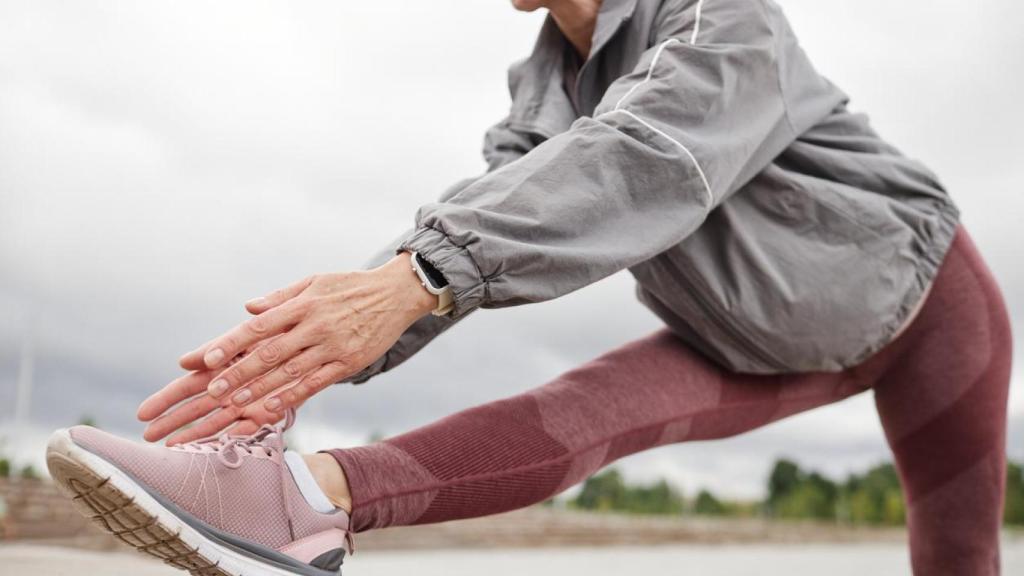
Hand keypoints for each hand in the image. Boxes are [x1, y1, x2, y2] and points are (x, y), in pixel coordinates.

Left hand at [138, 252, 436, 443]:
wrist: (397, 293)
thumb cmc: (351, 286)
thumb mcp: (315, 281)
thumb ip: (280, 297)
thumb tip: (248, 308)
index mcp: (303, 304)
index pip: (259, 326)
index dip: (232, 344)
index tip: (206, 359)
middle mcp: (315, 326)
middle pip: (270, 353)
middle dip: (238, 373)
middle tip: (211, 390)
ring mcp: (332, 346)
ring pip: (289, 373)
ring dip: (259, 391)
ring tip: (233, 405)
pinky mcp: (348, 363)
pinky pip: (316, 384)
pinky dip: (291, 397)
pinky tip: (271, 409)